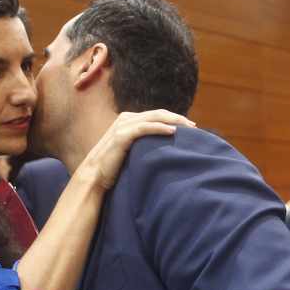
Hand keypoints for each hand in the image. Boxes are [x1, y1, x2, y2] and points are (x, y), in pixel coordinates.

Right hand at [78, 110, 194, 190]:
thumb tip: (164, 147)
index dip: (174, 118)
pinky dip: (160, 128)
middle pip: (158, 113)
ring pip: (154, 117)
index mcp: (129, 120)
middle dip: (178, 118)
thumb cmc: (114, 167)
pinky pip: (144, 128)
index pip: (156, 115)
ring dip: (173, 121)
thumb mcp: (132, 151)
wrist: (94, 176)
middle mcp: (126, 118)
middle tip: (194, 126)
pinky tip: (173, 132)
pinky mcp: (121, 135)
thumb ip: (144, 144)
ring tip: (189, 127)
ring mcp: (123, 125)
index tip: (190, 127)